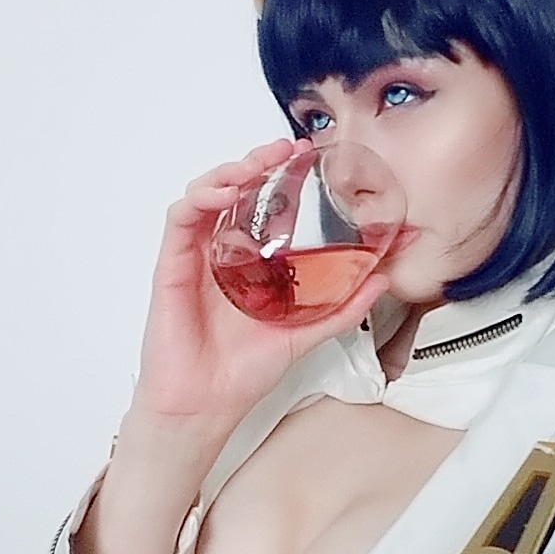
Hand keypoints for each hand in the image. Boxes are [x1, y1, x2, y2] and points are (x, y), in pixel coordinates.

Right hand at [132, 139, 387, 425]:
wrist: (207, 405)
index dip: (283, 177)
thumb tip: (383, 279)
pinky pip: (180, 219)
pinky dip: (200, 198)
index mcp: (250, 263)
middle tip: (287, 149)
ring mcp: (195, 257)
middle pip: (235, 192)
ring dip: (229, 172)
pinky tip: (224, 194)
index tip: (308, 157)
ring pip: (206, 196)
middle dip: (258, 162)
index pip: (265, 207)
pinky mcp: (171, 265)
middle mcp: (222, 253)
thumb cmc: (245, 371)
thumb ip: (344, 307)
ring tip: (257, 164)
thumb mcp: (307, 333)